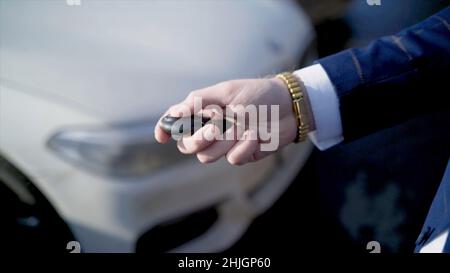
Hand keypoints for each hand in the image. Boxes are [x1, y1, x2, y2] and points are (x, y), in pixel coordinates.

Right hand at [154, 78, 297, 164]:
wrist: (289, 105)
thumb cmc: (258, 93)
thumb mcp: (227, 90)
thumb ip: (200, 100)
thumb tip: (175, 111)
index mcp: (204, 112)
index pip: (176, 123)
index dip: (165, 129)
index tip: (162, 136)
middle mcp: (211, 130)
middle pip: (188, 146)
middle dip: (198, 139)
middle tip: (216, 126)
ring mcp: (226, 144)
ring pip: (207, 157)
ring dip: (223, 142)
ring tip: (242, 127)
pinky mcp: (242, 154)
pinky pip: (232, 159)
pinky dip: (243, 147)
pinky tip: (256, 135)